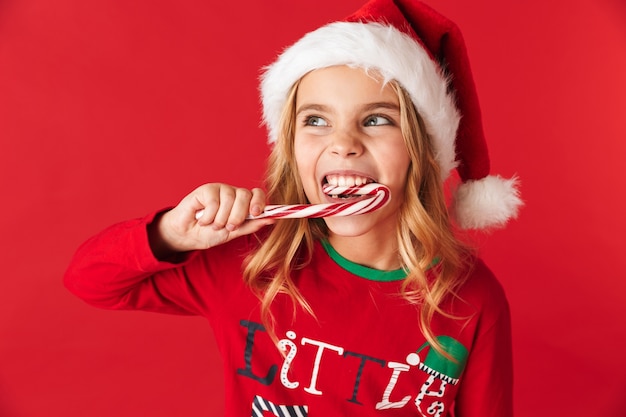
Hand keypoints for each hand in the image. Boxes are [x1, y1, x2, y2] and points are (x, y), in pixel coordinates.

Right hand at [150, 183, 274, 255]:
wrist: (187, 236)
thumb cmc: (210, 233)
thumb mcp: (233, 232)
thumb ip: (251, 225)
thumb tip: (272, 219)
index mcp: (243, 202)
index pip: (257, 194)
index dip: (259, 201)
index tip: (257, 213)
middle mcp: (233, 193)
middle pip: (244, 195)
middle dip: (238, 215)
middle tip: (229, 226)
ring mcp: (219, 190)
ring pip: (229, 200)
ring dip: (221, 219)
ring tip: (213, 225)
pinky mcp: (205, 189)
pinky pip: (213, 202)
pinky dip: (208, 216)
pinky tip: (203, 219)